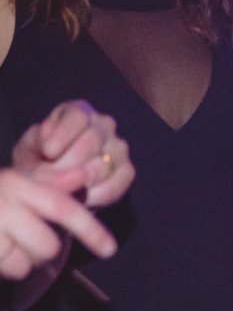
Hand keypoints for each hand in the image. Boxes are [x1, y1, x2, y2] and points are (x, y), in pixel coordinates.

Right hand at [0, 168, 116, 279]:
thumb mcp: (16, 184)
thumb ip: (49, 184)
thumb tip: (81, 177)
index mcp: (18, 184)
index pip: (64, 209)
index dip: (91, 230)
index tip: (110, 250)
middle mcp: (3, 204)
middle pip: (48, 246)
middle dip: (43, 251)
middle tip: (26, 239)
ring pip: (28, 264)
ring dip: (22, 262)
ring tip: (7, 245)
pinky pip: (8, 269)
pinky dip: (6, 268)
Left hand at [13, 101, 133, 207]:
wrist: (49, 184)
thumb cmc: (36, 160)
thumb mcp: (27, 147)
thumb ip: (36, 143)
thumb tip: (52, 151)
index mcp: (78, 112)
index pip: (78, 117)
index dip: (63, 134)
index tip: (48, 152)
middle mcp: (103, 125)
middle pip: (92, 140)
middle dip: (68, 163)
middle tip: (50, 178)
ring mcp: (119, 148)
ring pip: (103, 165)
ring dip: (78, 182)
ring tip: (61, 190)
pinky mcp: (126, 172)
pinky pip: (115, 185)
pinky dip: (96, 196)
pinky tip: (80, 198)